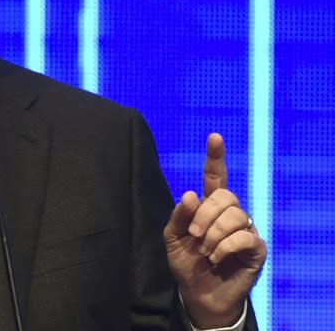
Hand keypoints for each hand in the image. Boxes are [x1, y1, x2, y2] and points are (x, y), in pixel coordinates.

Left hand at [163, 133, 266, 328]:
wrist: (198, 293)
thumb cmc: (186, 262)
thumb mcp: (173, 238)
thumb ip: (179, 216)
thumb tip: (191, 194)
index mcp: (208, 206)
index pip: (214, 177)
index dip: (215, 157)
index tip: (214, 137)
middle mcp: (229, 213)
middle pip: (226, 196)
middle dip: (205, 215)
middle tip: (194, 236)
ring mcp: (245, 229)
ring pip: (235, 215)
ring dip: (213, 234)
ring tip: (205, 251)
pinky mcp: (256, 248)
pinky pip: (244, 236)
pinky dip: (224, 247)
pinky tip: (216, 257)